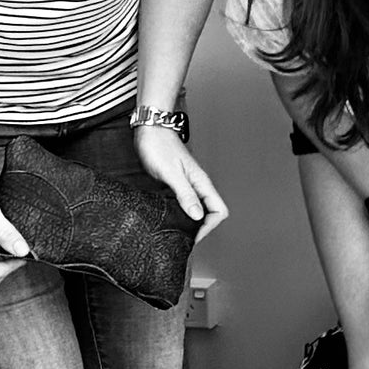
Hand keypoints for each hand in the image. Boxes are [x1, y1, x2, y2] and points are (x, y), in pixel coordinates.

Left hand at [132, 123, 227, 242]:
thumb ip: (186, 194)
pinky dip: (180, 212)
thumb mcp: (171, 173)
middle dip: (201, 227)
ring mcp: (187, 184)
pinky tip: (169, 217)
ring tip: (178, 231)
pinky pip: (184, 202)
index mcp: (201, 182)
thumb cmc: (160, 146)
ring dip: (190, 221)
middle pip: (210, 212)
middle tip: (185, 238)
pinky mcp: (176, 183)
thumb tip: (197, 216)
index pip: (218, 210)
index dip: (208, 226)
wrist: (150, 130)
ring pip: (197, 208)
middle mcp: (197, 184)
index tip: (193, 236)